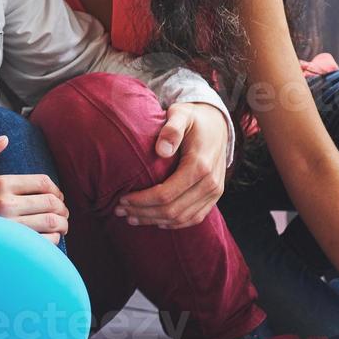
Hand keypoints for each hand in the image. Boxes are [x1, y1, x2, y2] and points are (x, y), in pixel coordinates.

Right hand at [0, 135, 67, 243]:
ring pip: (52, 222)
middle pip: (51, 202)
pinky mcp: (12, 246)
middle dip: (62, 206)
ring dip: (62, 223)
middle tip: (62, 211)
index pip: (42, 182)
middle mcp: (7, 205)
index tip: (56, 194)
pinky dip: (53, 239)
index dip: (55, 188)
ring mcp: (11, 228)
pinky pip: (45, 242)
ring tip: (61, 224)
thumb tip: (4, 139)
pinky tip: (48, 238)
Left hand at [116, 102, 227, 227]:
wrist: (218, 123)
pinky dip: (175, 223)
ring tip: (132, 218)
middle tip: (120, 211)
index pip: (166, 194)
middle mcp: (210, 183)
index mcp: (199, 166)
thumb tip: (161, 150)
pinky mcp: (215, 196)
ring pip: (183, 218)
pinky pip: (195, 217)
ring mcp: (215, 192)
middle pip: (173, 210)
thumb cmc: (193, 118)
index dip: (142, 200)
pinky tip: (156, 221)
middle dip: (144, 213)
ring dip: (155, 220)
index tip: (122, 199)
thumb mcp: (181, 114)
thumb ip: (171, 129)